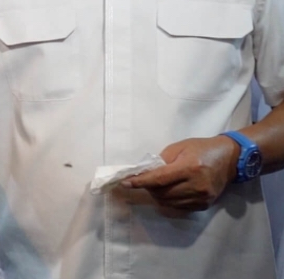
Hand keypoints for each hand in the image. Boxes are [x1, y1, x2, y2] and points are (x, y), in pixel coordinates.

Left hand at [122, 136, 238, 210]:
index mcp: (189, 168)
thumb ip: (161, 161)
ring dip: (157, 195)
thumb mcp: (179, 147)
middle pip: (162, 193)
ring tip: (156, 185)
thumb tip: (144, 172)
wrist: (229, 158)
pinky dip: (169, 200)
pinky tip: (168, 190)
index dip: (140, 182)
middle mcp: (196, 185)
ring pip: (169, 202)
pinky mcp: (204, 205)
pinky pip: (179, 207)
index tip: (125, 183)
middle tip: (142, 180)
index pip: (159, 179)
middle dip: (148, 187)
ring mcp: (202, 197)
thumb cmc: (201, 148)